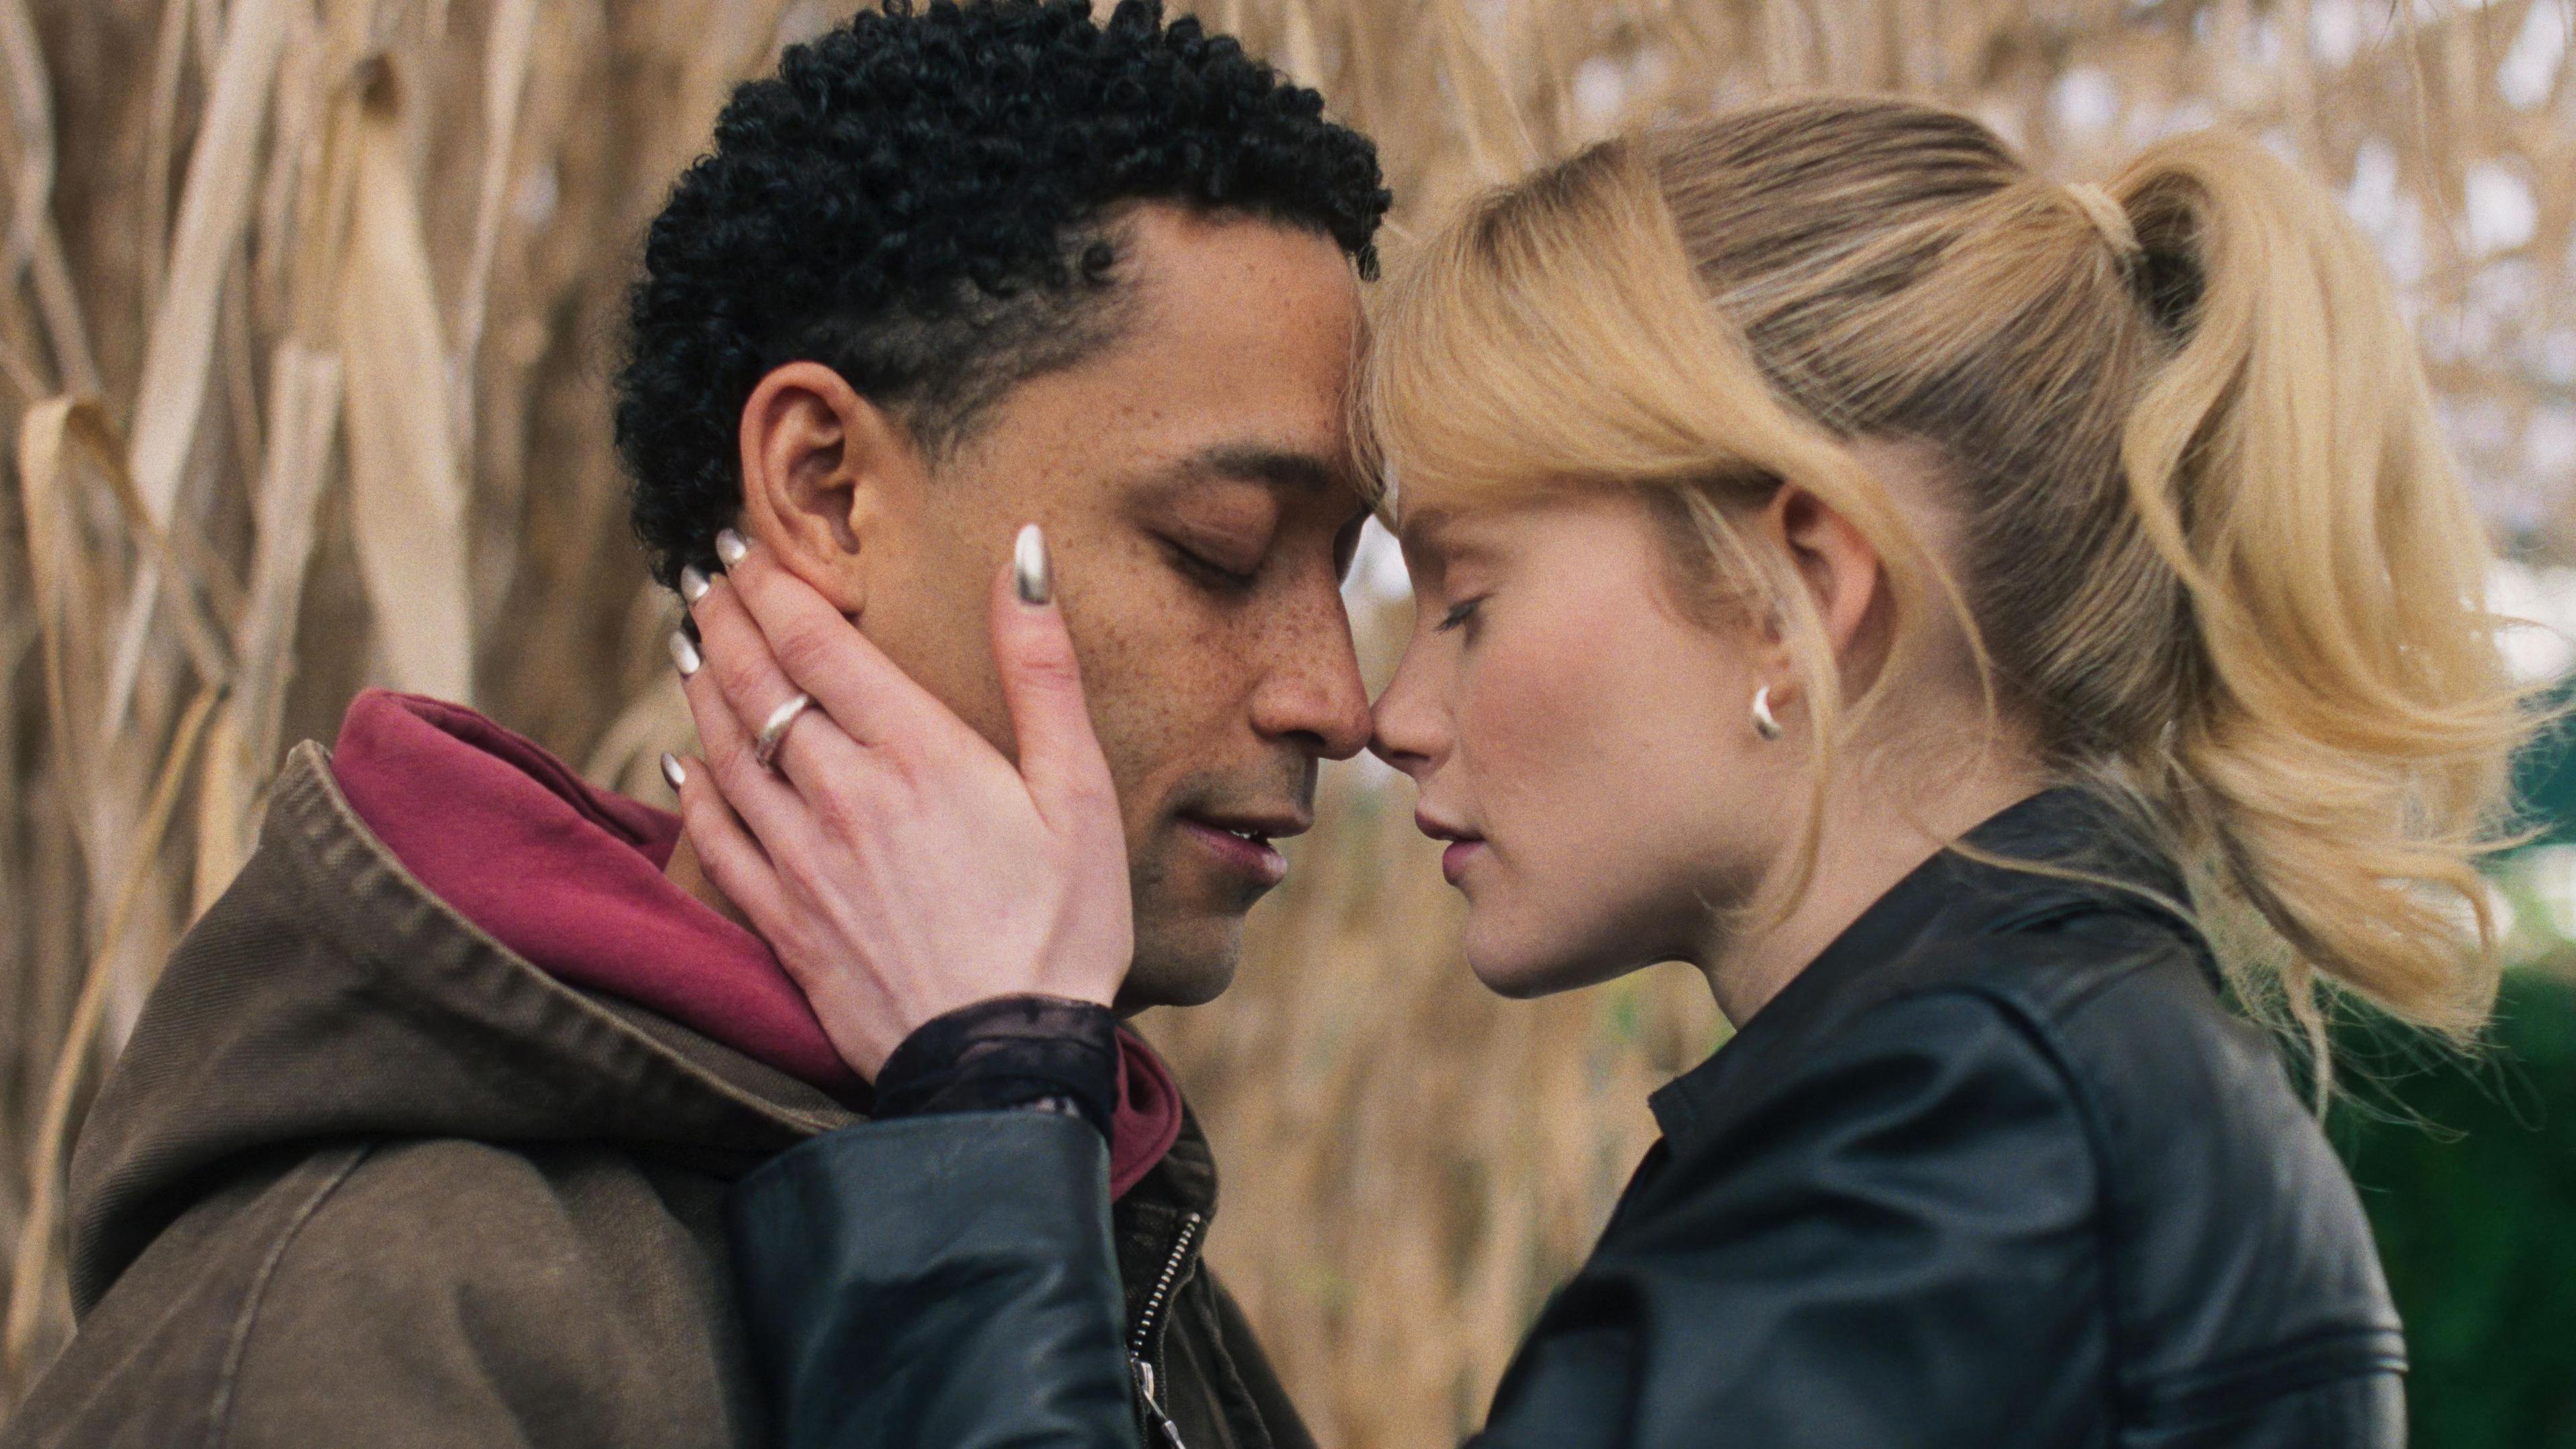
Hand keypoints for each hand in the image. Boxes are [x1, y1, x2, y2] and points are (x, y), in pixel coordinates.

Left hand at [669, 526, 1131, 1080]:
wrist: (1002, 1065)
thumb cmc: (1063, 927)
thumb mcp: (1080, 790)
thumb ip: (1043, 668)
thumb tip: (1026, 554)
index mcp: (916, 752)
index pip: (814, 639)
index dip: (770, 581)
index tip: (747, 544)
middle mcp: (842, 795)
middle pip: (757, 682)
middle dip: (724, 617)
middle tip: (704, 576)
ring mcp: (801, 861)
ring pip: (724, 751)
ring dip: (702, 688)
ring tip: (692, 644)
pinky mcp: (783, 923)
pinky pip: (716, 839)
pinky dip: (692, 790)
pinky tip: (683, 764)